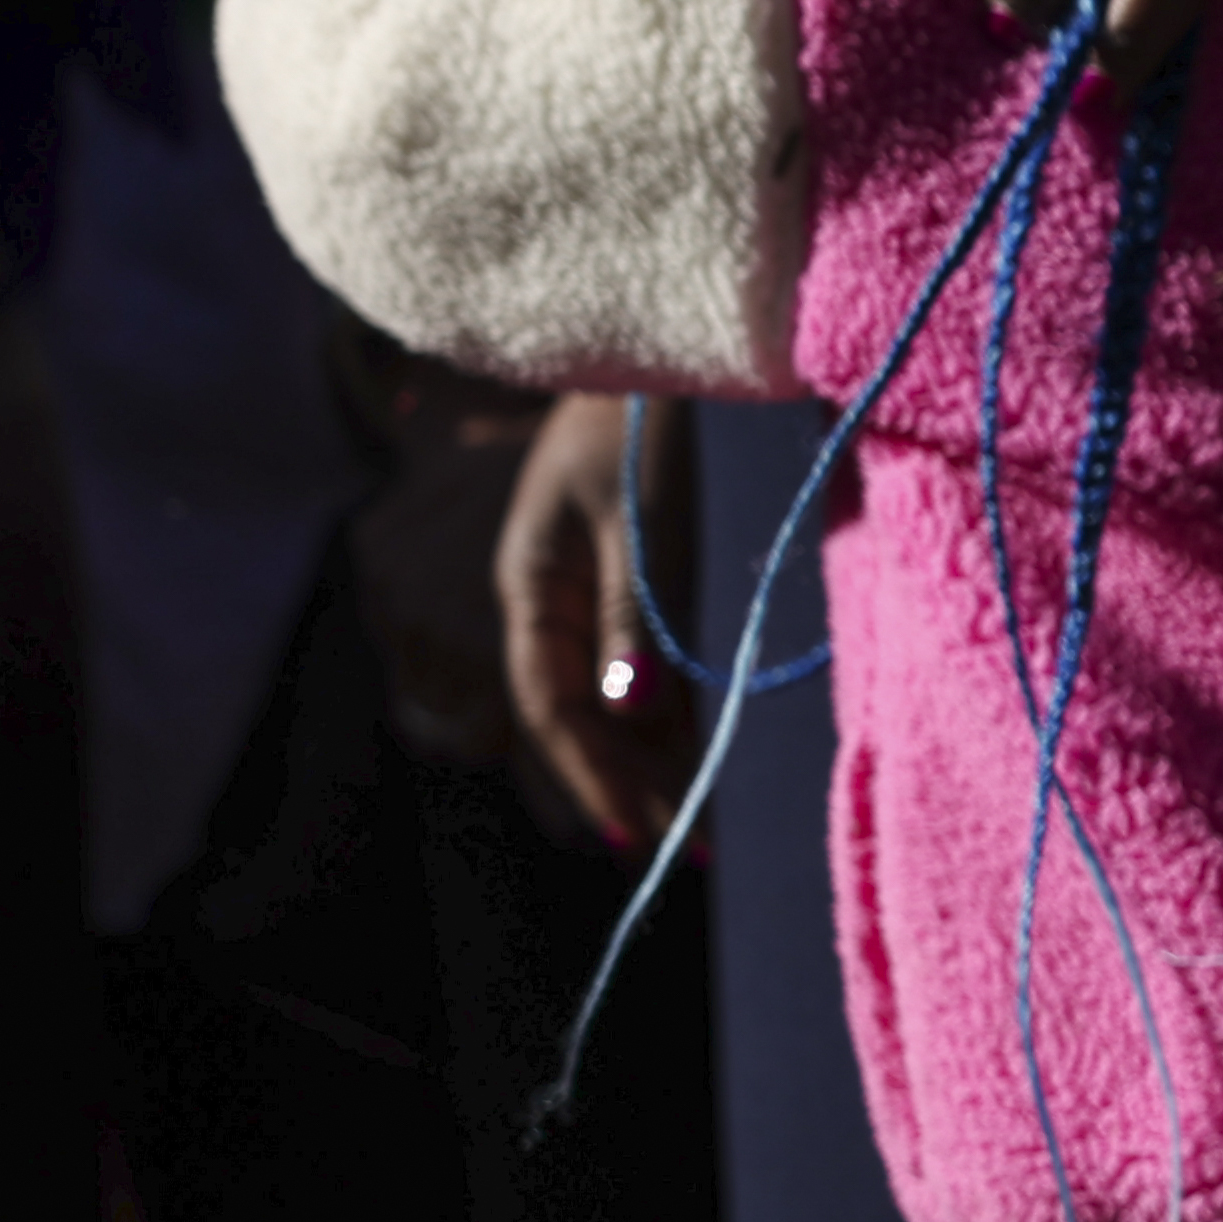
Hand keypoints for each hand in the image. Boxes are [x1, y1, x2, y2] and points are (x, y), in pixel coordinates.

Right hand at [500, 389, 702, 851]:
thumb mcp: (635, 520)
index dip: (591, 775)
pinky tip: (688, 769)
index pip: (552, 708)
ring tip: (692, 837)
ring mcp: (588, 605)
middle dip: (624, 790)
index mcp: (530, 590)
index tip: (637, 833)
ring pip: (611, 708)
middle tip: (680, 856)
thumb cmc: (634, 427)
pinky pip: (640, 677)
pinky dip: (664, 726)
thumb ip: (630, 614)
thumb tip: (627, 709)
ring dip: (647, 770)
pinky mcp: (629, 596)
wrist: (643, 365)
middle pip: (580, 722)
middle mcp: (552, 610)